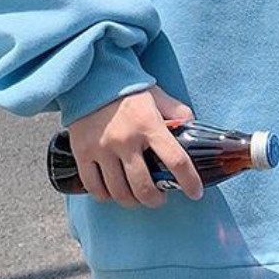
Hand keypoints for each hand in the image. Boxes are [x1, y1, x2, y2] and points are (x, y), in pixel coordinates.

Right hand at [67, 85, 204, 207]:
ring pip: (120, 192)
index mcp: (149, 125)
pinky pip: (94, 187)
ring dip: (133, 201)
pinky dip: (106, 196)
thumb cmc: (128, 88)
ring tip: (138, 197)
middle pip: (144, 187)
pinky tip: (114, 191)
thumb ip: (177, 111)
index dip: (189, 181)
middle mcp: (126, 140)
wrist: (91, 77)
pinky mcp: (82, 153)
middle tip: (160, 197)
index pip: (176, 160)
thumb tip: (193, 126)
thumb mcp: (158, 95)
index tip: (195, 192)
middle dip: (156, 199)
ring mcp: (102, 149)